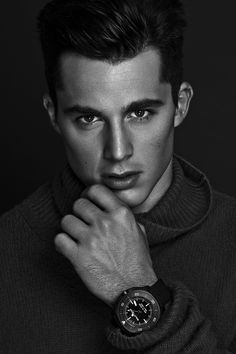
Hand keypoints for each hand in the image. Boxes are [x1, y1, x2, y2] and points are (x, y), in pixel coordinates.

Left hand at [55, 184, 156, 305]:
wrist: (135, 289)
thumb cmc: (138, 261)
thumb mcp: (139, 232)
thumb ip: (124, 216)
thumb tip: (110, 207)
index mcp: (121, 214)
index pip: (95, 190)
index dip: (88, 195)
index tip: (87, 201)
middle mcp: (105, 223)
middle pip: (78, 204)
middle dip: (79, 212)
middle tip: (82, 222)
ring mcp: (91, 239)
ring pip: (66, 220)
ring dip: (70, 228)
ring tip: (76, 236)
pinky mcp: (79, 257)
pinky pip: (59, 239)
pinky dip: (62, 243)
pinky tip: (70, 247)